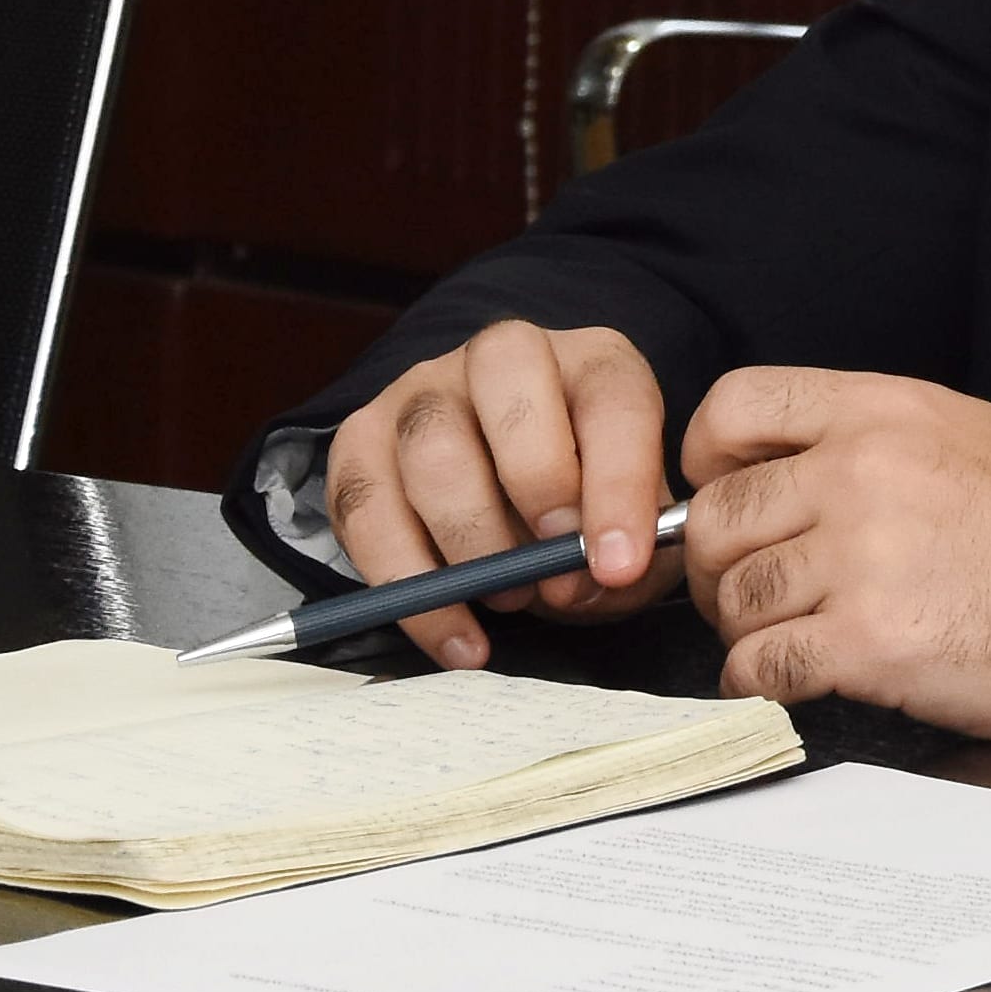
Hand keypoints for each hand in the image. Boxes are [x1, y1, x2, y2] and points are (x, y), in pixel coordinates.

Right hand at [321, 320, 678, 667]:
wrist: (510, 507)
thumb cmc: (585, 513)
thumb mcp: (631, 528)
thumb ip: (631, 552)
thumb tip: (591, 579)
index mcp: (593, 362)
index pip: (613, 396)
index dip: (619, 483)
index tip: (619, 564)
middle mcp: (503, 356)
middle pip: (505, 381)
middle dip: (536, 481)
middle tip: (554, 570)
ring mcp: (422, 392)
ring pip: (431, 447)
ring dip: (472, 541)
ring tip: (512, 598)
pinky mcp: (359, 441)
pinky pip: (366, 509)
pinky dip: (409, 586)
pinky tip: (456, 634)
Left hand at [677, 368, 990, 735]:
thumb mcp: (967, 434)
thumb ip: (869, 440)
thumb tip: (778, 474)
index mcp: (887, 413)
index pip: (736, 406)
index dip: (706, 459)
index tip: (719, 493)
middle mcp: (863, 474)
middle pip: (715, 517)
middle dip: (720, 565)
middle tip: (754, 589)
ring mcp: (864, 558)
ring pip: (734, 598)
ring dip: (748, 628)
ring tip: (794, 634)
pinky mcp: (870, 643)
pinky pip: (759, 665)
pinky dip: (763, 679)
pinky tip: (800, 675)